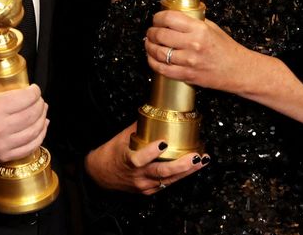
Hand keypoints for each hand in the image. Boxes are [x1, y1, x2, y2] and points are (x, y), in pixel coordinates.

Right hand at [0, 71, 47, 162]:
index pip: (26, 98)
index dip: (35, 92)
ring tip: (42, 111)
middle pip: (33, 114)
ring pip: (34, 131)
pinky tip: (40, 127)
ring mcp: (2, 144)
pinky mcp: (3, 155)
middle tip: (39, 99)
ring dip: (42, 119)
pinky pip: (29, 147)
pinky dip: (39, 136)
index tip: (35, 89)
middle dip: (40, 104)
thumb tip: (8, 71)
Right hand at [84, 122, 208, 193]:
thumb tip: (156, 112)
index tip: (164, 142)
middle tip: (195, 156)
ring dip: (187, 171)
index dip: (152, 151)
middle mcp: (137, 175)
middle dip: (181, 165)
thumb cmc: (111, 154)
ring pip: (168, 180)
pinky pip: (167, 184)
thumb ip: (140, 127)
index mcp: (128, 160)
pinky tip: (193, 167)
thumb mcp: (122, 138)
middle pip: (161, 173)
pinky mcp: (149, 191)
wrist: (100, 174)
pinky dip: (180, 175)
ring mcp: (144, 185)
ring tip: (202, 160)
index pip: (140, 158)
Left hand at [145, 10, 252, 92]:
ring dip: (149, 47)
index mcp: (199, 29)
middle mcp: (193, 44)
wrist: (238, 70)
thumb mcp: (212, 28)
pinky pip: (162, 69)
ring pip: (158, 52)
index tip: (156, 19)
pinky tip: (152, 58)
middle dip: (151, 32)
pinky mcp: (187, 75)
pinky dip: (153, 62)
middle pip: (160, 35)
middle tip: (151, 31)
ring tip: (149, 43)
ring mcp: (189, 61)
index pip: (169, 18)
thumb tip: (173, 17)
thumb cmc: (226, 48)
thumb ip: (192, 22)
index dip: (158, 17)